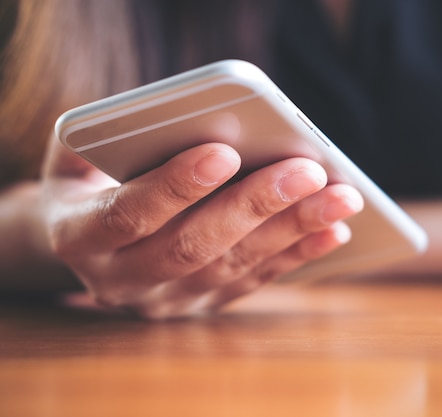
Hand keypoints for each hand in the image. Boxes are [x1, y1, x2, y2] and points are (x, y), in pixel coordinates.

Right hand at [42, 139, 362, 318]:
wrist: (92, 244)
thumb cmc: (89, 184)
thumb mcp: (75, 156)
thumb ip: (102, 137)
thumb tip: (160, 114)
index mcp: (80, 236)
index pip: (129, 214)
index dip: (174, 186)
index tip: (223, 150)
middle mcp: (122, 280)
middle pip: (194, 246)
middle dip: (254, 206)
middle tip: (308, 170)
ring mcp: (168, 298)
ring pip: (234, 267)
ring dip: (292, 230)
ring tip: (341, 197)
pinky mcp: (204, 303)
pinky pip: (255, 281)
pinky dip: (297, 255)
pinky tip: (334, 230)